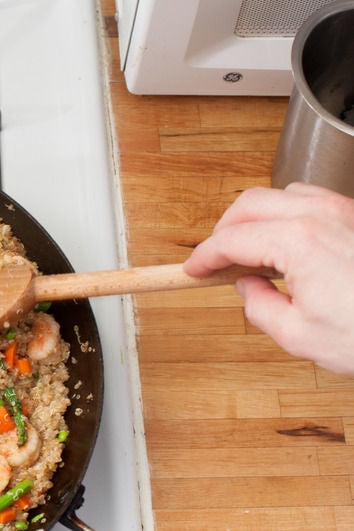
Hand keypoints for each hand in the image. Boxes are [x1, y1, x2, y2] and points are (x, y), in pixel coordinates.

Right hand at [183, 183, 353, 375]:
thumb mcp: (299, 335)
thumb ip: (260, 307)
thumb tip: (248, 288)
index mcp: (298, 242)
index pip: (231, 239)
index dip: (203, 256)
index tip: (192, 269)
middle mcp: (321, 216)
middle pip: (250, 203)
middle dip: (223, 229)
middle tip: (214, 257)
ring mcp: (345, 212)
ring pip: (283, 195)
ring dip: (257, 217)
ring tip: (251, 249)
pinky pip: (314, 201)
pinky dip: (289, 215)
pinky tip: (289, 244)